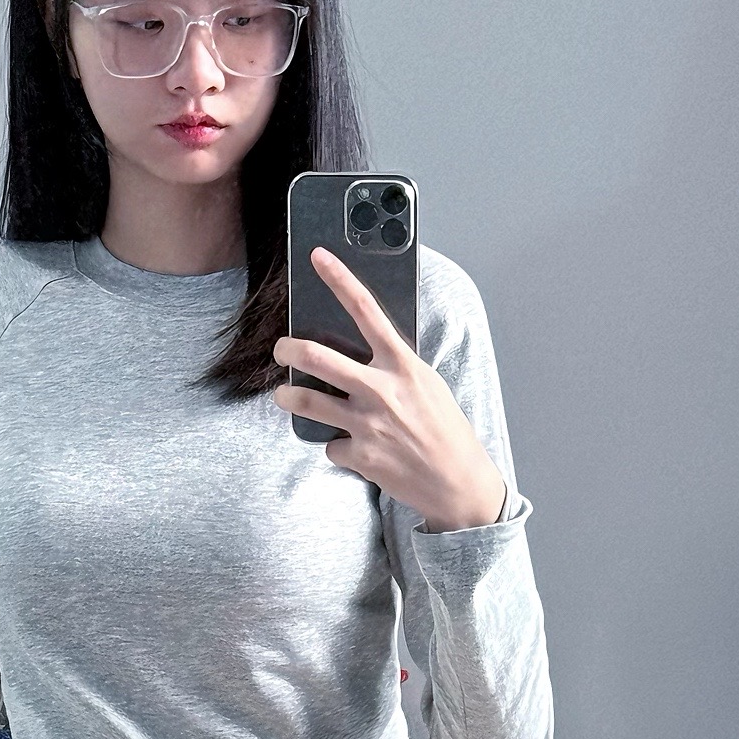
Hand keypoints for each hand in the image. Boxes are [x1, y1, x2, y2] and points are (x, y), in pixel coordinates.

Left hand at [272, 247, 506, 531]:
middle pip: (317, 357)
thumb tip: (361, 351)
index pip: (366, 309)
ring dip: (288, 397)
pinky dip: (338, 447)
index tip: (318, 257)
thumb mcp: (427, 384)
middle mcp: (381, 390)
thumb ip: (393, 366)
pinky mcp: (360, 456)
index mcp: (402, 364)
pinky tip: (356, 449)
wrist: (457, 481)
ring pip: (307, 403)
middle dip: (288, 350)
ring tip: (285, 395)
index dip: (339, 278)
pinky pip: (331, 445)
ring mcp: (367, 424)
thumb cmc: (444, 428)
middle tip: (281, 349)